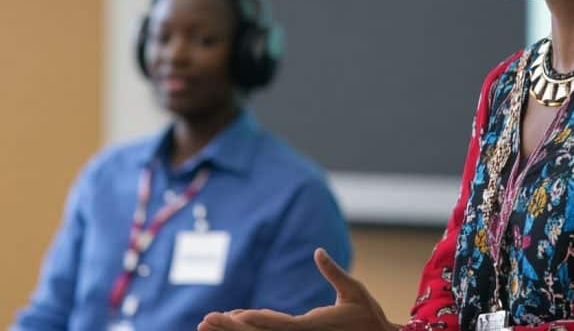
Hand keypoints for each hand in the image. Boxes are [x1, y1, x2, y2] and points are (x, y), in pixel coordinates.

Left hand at [198, 248, 399, 330]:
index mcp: (313, 326)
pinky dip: (251, 330)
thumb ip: (334, 272)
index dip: (255, 319)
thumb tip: (317, 251)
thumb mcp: (354, 291)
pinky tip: (236, 323)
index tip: (233, 315)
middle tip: (204, 321)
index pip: (279, 324)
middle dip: (231, 328)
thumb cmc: (369, 315)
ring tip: (207, 324)